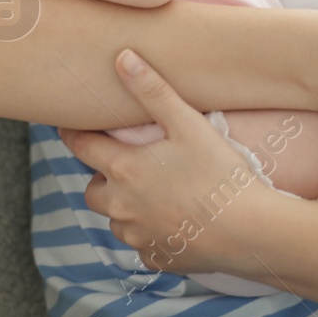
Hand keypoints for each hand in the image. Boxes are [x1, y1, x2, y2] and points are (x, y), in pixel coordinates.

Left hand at [57, 49, 281, 276]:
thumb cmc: (219, 172)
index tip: (68, 127)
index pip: (81, 146)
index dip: (72, 134)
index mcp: (123, 169)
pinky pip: (141, 243)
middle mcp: (121, 206)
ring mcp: (137, 236)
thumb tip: (122, 58)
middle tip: (129, 163)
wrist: (249, 229)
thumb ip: (152, 90)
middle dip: (103, 176)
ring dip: (126, 206)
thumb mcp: (187, 124)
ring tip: (156, 192)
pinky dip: (150, 232)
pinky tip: (176, 219)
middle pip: (93, 189)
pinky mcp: (156, 258)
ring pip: (116, 219)